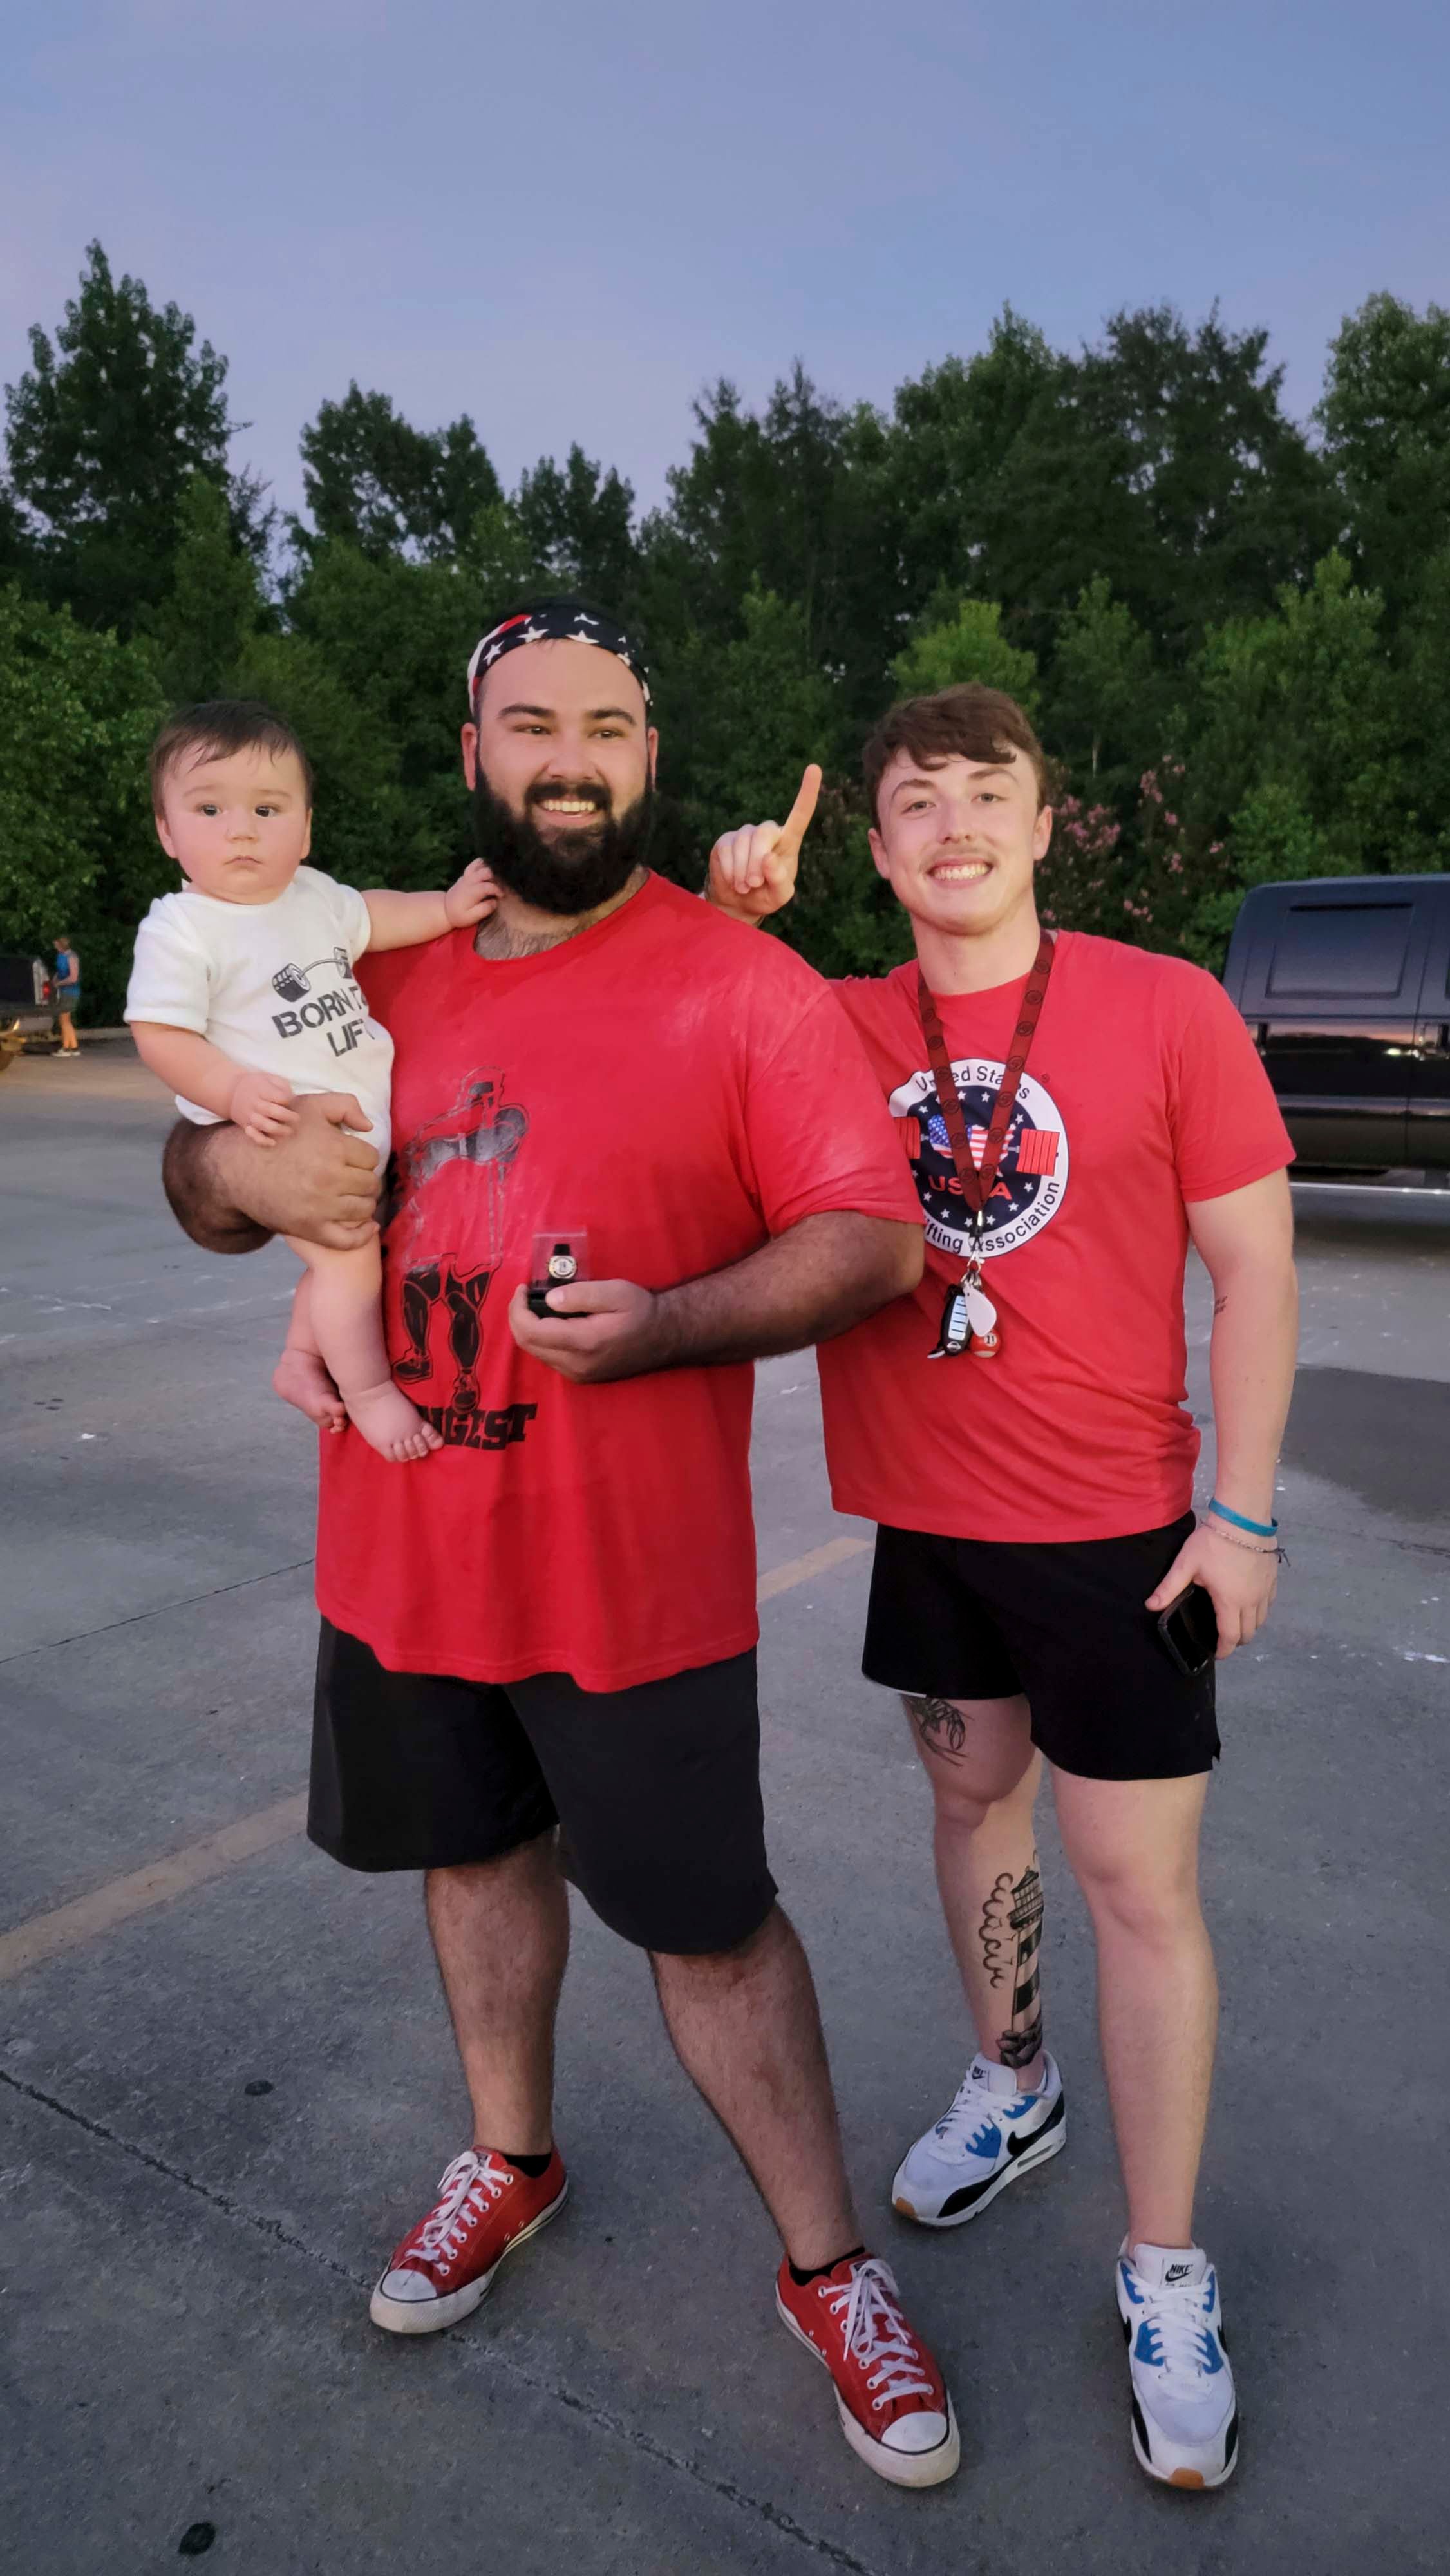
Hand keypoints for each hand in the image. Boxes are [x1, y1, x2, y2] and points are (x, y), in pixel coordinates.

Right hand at [218, 1091, 380, 1248]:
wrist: (238, 1167)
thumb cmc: (277, 1135)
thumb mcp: (310, 1106)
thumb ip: (346, 1105)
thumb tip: (369, 1127)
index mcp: (334, 1147)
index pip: (371, 1158)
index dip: (363, 1158)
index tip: (351, 1160)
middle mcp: (330, 1177)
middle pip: (370, 1184)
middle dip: (363, 1179)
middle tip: (351, 1178)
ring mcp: (321, 1206)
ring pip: (364, 1209)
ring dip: (362, 1202)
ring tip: (351, 1196)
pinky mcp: (310, 1228)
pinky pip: (349, 1240)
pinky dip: (362, 1235)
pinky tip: (368, 1227)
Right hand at [228, 1067, 298, 1145]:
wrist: (232, 1091)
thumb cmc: (258, 1085)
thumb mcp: (270, 1078)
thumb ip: (282, 1086)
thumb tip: (291, 1099)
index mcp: (261, 1089)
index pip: (278, 1096)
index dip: (288, 1099)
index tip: (291, 1100)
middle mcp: (254, 1103)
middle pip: (271, 1110)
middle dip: (287, 1116)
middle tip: (296, 1118)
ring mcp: (250, 1115)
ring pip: (263, 1124)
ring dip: (279, 1129)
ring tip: (289, 1130)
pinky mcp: (247, 1126)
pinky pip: (253, 1136)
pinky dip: (263, 1141)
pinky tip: (273, 1142)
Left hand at [445, 858, 500, 929]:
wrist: (445, 909)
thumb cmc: (460, 915)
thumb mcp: (472, 918)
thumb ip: (484, 909)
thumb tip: (495, 901)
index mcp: (471, 892)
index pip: (488, 886)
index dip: (498, 890)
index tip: (502, 896)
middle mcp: (469, 881)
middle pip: (486, 871)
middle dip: (495, 878)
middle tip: (498, 887)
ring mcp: (466, 876)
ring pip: (480, 863)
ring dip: (489, 869)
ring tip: (493, 879)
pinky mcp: (466, 874)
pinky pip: (475, 864)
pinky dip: (482, 865)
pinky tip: (486, 872)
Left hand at [507, 1278, 665, 1383]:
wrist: (665, 1337)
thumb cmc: (642, 1310)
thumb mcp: (615, 1292)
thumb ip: (580, 1295)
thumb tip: (549, 1300)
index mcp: (583, 1342)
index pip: (531, 1331)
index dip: (517, 1309)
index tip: (522, 1288)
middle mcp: (576, 1365)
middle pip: (527, 1344)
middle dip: (518, 1317)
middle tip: (524, 1295)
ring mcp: (577, 1374)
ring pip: (535, 1353)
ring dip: (528, 1328)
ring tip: (536, 1305)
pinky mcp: (581, 1376)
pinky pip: (548, 1358)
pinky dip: (541, 1338)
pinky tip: (551, 1321)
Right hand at [707, 765, 820, 921]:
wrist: (738, 903)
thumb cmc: (765, 896)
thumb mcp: (780, 895)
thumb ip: (780, 879)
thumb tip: (767, 858)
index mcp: (788, 841)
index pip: (800, 815)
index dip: (807, 792)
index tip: (814, 768)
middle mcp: (767, 832)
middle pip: (763, 834)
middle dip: (756, 863)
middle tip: (754, 884)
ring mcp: (745, 834)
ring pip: (742, 844)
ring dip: (742, 871)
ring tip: (744, 886)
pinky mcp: (725, 841)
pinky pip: (726, 851)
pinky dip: (729, 871)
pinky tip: (732, 880)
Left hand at [1146, 1518, 1278, 1659]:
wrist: (1243, 1518)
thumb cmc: (1213, 1542)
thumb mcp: (1186, 1564)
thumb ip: (1169, 1587)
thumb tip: (1150, 1606)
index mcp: (1230, 1601)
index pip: (1230, 1636)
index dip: (1225, 1649)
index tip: (1217, 1653)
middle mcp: (1252, 1601)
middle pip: (1249, 1632)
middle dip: (1236, 1640)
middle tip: (1224, 1638)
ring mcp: (1265, 1590)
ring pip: (1261, 1620)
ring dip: (1249, 1626)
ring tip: (1235, 1623)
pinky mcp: (1273, 1579)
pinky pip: (1269, 1603)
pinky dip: (1260, 1610)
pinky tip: (1250, 1603)